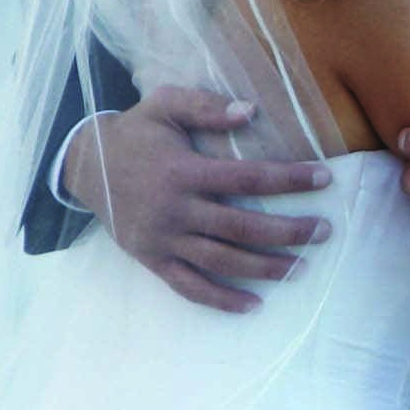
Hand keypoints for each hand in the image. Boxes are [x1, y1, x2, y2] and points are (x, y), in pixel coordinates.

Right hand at [67, 85, 331, 314]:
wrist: (83, 165)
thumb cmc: (134, 132)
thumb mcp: (164, 104)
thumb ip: (206, 105)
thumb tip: (251, 110)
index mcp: (183, 171)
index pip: (247, 177)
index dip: (289, 179)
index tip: (325, 179)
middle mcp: (175, 209)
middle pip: (242, 227)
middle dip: (288, 231)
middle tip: (324, 232)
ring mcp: (163, 239)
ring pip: (221, 262)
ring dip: (265, 268)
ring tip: (301, 268)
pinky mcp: (152, 260)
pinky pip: (189, 287)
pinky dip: (221, 300)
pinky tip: (253, 305)